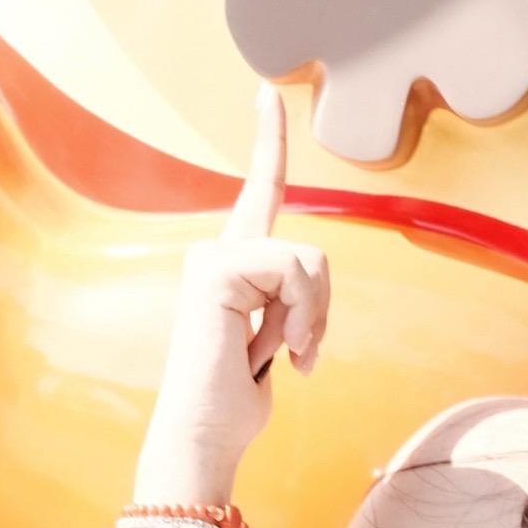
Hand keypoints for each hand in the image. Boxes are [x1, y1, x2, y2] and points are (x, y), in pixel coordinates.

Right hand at [141, 87, 331, 494]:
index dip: (267, 139)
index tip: (266, 91)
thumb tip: (304, 310)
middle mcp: (217, 252)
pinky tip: (272, 352)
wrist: (207, 435)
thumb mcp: (278, 339)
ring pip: (309, 261)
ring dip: (311, 318)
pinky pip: (295, 272)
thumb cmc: (238, 397)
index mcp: (233, 263)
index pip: (258, 192)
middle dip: (320, 308)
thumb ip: (290, 303)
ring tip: (281, 356)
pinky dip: (299, 317)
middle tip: (298, 354)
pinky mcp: (216, 269)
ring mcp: (212, 258)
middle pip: (311, 250)